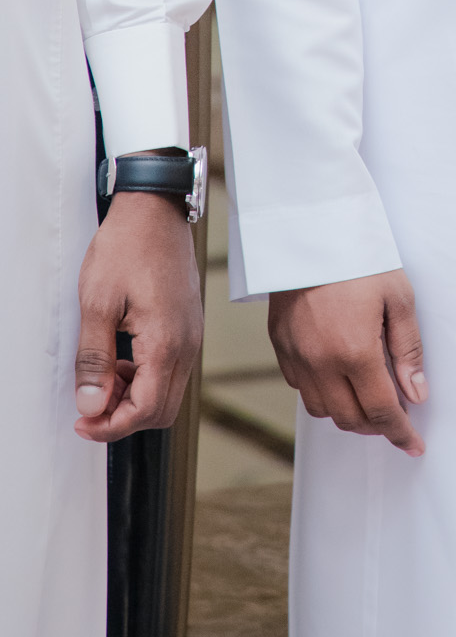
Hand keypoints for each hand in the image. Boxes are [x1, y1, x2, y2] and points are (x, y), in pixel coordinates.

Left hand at [74, 192, 203, 440]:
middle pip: (161, 411)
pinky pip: (172, 370)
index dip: (110, 427)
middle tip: (90, 402)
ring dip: (133, 397)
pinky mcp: (188, 326)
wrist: (155, 209)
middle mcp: (187, 344)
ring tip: (102, 377)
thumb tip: (92, 406)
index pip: (144, 411)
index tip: (81, 422)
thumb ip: (95, 360)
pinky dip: (145, 378)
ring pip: (168, 393)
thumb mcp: (97, 303)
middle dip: (122, 418)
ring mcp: (192, 335)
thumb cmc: (127, 247)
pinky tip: (121, 358)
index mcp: (166, 342)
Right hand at [268, 271, 426, 456]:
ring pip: (321, 410)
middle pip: (349, 419)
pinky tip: (339, 378)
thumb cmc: (359, 257)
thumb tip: (416, 392)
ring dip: (347, 414)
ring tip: (369, 399)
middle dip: (376, 427)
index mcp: (355, 351)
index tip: (414, 445)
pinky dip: (322, 394)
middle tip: (396, 418)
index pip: (382, 410)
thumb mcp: (398, 296)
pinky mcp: (279, 344)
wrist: (310, 227)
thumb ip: (408, 349)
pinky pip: (300, 387)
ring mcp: (296, 355)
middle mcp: (321, 362)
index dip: (400, 433)